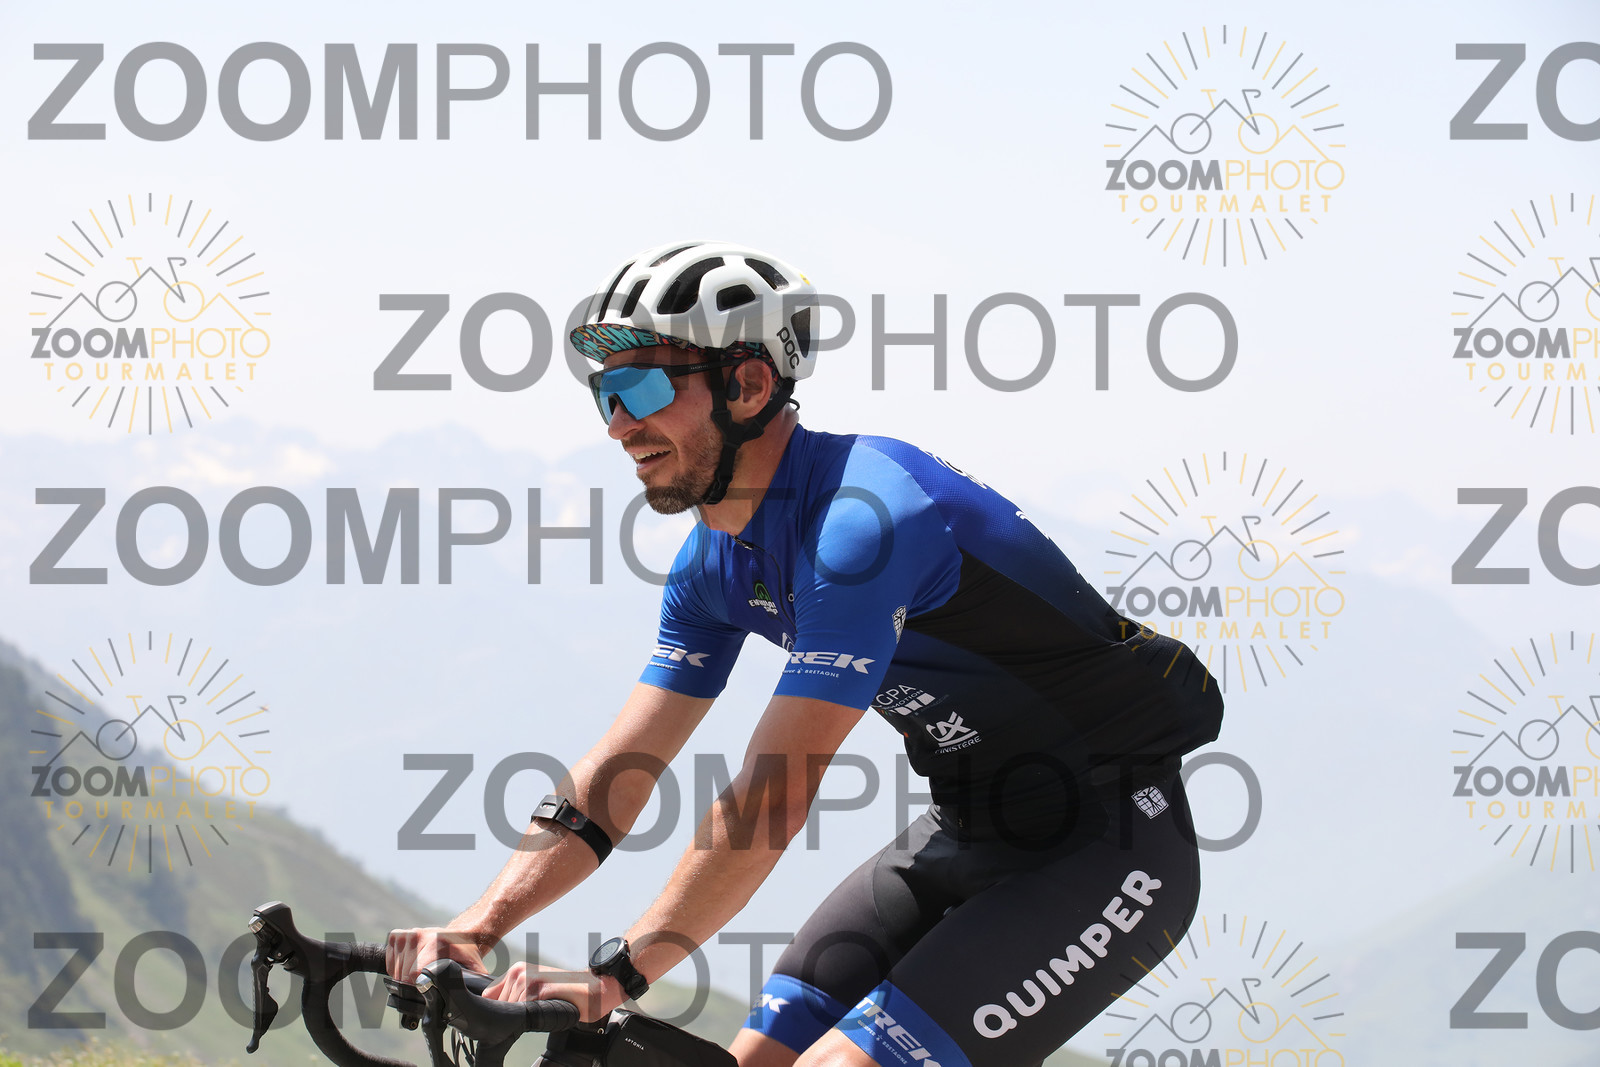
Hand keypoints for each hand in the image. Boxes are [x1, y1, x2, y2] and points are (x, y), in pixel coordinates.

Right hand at [386, 926, 487, 983]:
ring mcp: (406, 934)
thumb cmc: (466, 954)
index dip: (420, 987)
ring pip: (395, 970)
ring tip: (422, 973)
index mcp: (436, 942)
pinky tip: (411, 966)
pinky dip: (396, 969)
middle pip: (404, 975)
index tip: (428, 990)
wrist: (460, 934)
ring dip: (405, 977)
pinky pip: (389, 963)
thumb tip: (478, 1001)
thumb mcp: (475, 968)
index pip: (415, 973)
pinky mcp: (396, 936)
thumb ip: (475, 983)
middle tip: (427, 983)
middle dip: (413, 985)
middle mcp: (419, 935)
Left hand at [484, 962, 622, 1023]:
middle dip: (513, 1014)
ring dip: (526, 1018)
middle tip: (537, 1011)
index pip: (489, 996)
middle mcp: (520, 971)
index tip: (512, 1014)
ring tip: (545, 1009)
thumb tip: (496, 1011)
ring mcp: (529, 979)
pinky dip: (534, 1019)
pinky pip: (524, 1013)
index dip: (499, 1009)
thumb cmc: (566, 992)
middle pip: (500, 1006)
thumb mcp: (536, 989)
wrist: (594, 988)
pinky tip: (549, 1009)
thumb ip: (515, 995)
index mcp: (517, 970)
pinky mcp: (539, 990)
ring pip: (511, 1011)